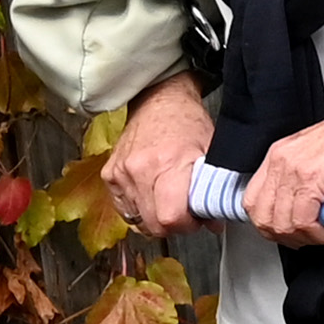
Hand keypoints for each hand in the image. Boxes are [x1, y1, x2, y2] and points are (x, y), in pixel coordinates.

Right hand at [109, 75, 212, 235]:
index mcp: (168, 164)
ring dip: (156, 217)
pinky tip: (152, 196)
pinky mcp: (110, 175)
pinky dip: (139, 209)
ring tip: (169, 198)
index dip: (187, 224)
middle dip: (174, 224)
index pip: (170, 218)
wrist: (160, 99)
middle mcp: (140, 169)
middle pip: (154, 224)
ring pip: (139, 220)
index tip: (196, 217)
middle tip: (185, 209)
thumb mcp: (212, 153)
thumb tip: (214, 224)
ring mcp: (121, 173)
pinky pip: (124, 209)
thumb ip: (214, 190)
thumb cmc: (187, 123)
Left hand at [243, 75, 323, 243]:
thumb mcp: (315, 156)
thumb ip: (300, 178)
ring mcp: (297, 169)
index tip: (288, 232)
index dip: (267, 225)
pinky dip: (320, 234)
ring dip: (307, 238)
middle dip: (287, 237)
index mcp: (278, 155)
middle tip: (309, 238)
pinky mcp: (316, 177)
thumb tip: (297, 206)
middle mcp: (282, 161)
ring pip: (284, 223)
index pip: (252, 201)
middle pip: (264, 217)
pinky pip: (305, 219)